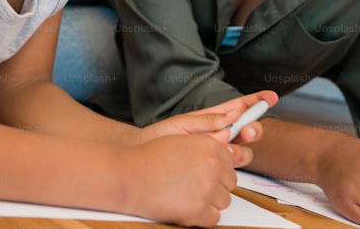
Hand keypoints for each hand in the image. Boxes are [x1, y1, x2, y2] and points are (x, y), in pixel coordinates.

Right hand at [122, 134, 237, 226]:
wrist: (129, 176)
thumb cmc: (150, 158)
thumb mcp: (182, 140)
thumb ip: (207, 145)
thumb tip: (229, 153)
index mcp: (212, 146)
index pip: (231, 162)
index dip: (218, 170)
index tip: (205, 173)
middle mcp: (213, 166)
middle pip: (230, 183)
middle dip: (215, 186)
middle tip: (193, 186)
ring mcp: (207, 189)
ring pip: (224, 201)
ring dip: (208, 201)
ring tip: (187, 195)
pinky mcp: (199, 210)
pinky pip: (214, 218)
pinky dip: (201, 217)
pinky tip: (186, 207)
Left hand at [138, 91, 278, 165]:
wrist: (146, 159)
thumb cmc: (161, 138)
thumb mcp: (184, 123)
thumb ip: (209, 120)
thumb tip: (233, 115)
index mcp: (214, 118)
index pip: (240, 107)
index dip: (257, 101)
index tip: (271, 97)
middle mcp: (221, 135)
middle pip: (248, 130)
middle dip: (254, 129)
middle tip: (247, 131)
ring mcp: (219, 153)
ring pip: (244, 151)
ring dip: (242, 149)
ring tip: (227, 149)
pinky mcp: (215, 169)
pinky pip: (232, 167)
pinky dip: (231, 163)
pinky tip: (221, 161)